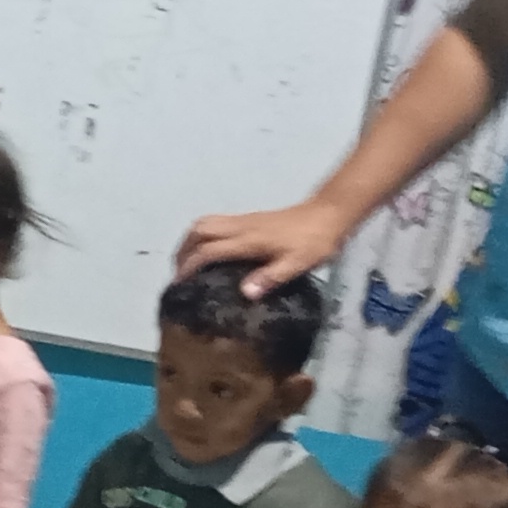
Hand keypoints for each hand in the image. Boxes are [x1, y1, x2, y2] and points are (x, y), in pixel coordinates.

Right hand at [175, 198, 351, 295]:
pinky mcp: (250, 219)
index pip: (209, 251)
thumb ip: (271, 278)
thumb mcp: (297, 264)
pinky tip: (212, 252)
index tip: (179, 285)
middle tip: (180, 273)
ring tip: (189, 263)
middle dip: (183, 251)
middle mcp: (240, 227)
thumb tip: (243, 292)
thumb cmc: (315, 242)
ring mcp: (244, 220)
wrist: (329, 214)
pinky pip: (215, 223)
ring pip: (205, 223)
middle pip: (199, 231)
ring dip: (191, 241)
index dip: (190, 267)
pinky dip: (203, 236)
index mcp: (248, 240)